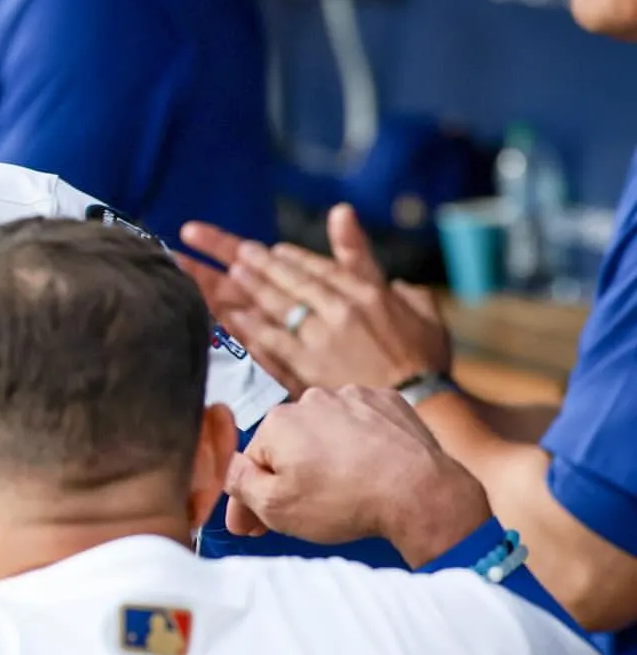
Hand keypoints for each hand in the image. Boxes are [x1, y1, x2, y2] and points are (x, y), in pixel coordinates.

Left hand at [177, 206, 452, 395]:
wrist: (423, 405)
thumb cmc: (425, 360)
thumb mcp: (420, 307)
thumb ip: (390, 278)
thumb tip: (369, 249)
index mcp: (366, 293)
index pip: (320, 268)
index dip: (292, 258)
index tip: (272, 250)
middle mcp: (340, 310)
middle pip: (291, 281)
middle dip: (260, 263)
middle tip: (238, 253)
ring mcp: (322, 339)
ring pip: (278, 306)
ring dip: (250, 287)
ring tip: (229, 274)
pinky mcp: (308, 368)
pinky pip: (273, 343)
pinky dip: (252, 328)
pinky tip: (234, 317)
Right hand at [225, 386, 490, 566]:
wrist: (418, 492)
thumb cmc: (344, 501)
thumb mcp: (275, 507)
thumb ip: (240, 484)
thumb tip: (231, 469)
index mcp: (278, 423)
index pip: (250, 463)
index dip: (247, 499)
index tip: (250, 524)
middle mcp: (312, 400)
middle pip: (287, 445)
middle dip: (286, 477)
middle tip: (295, 513)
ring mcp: (352, 398)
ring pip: (324, 433)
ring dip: (323, 459)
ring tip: (339, 491)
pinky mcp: (386, 403)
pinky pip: (360, 425)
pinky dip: (358, 445)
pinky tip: (366, 470)